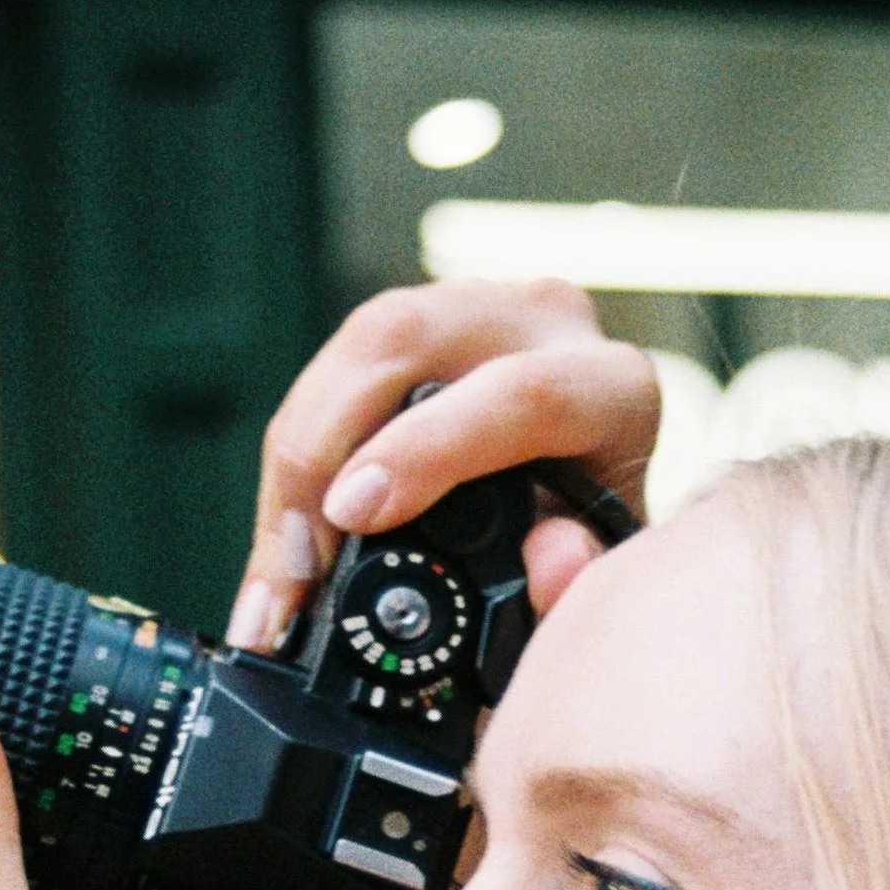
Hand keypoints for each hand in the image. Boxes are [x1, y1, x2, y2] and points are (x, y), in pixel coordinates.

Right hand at [225, 278, 660, 651]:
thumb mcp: (602, 580)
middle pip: (401, 339)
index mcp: (609, 386)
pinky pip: (328, 373)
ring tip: (280, 578)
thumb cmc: (589, 546)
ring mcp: (468, 309)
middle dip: (322, 452)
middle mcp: (540, 322)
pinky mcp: (408, 326)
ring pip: (351, 352)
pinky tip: (284, 542)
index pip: (520, 392)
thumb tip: (551, 564)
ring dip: (294, 466)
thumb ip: (583, 580)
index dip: (427, 449)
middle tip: (295, 568)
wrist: (582, 498)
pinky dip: (294, 463)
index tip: (354, 515)